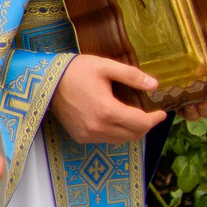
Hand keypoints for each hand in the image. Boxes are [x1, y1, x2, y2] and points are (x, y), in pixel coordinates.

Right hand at [52, 55, 166, 143]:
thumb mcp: (105, 66)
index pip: (142, 123)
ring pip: (120, 140)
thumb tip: (155, 85)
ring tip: (132, 117)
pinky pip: (105, 140)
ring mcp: (88, 134)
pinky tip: (113, 120)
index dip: (155, 119)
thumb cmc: (76, 71)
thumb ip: (132, 76)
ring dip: (130, 131)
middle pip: (134, 135)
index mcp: (108, 110)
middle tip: (148, 114)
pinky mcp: (80, 137)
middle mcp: (99, 127)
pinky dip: (115, 133)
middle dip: (145, 125)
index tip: (161, 112)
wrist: (46, 81)